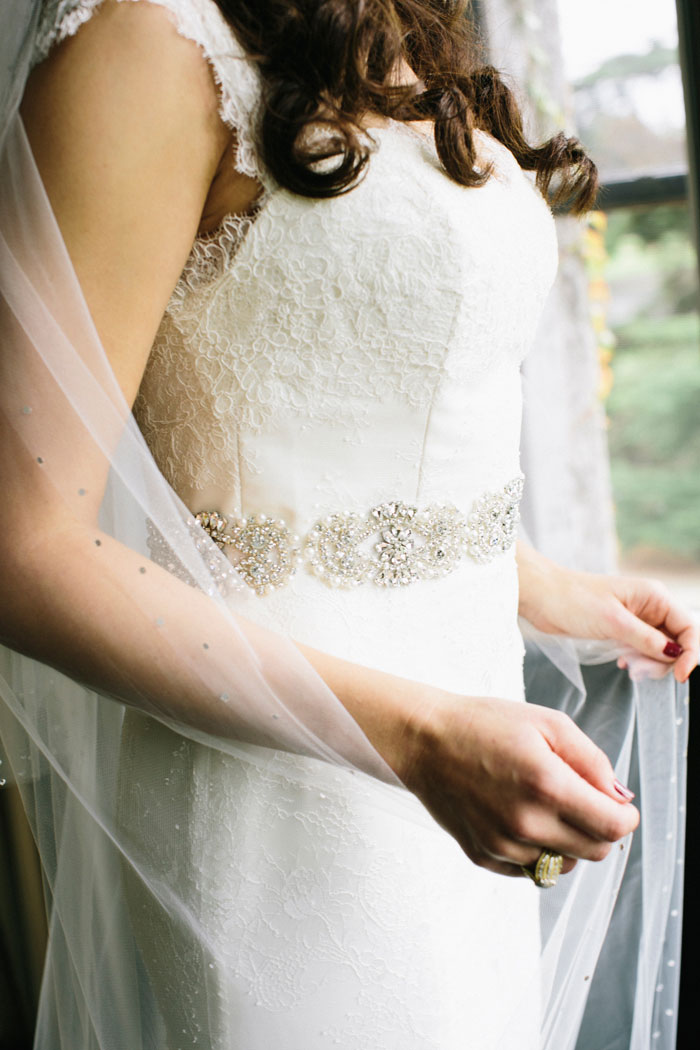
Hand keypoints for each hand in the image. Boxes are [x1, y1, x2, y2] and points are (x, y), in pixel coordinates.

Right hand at [401, 693, 638, 876]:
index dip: (626, 817)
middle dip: (600, 829)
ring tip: (544, 805)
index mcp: (547, 786)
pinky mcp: (484, 856)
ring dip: (568, 841)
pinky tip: (519, 816)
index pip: (613, 828)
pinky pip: (530, 869)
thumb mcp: (548, 723)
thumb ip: (592, 760)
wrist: (425, 740)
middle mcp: (526, 823)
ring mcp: (503, 845)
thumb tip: (619, 797)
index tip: (620, 806)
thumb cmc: (485, 724)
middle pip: (595, 851)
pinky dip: (536, 849)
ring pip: (565, 864)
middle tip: (583, 801)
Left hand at [517, 544, 698, 683]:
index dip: (690, 653)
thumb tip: (675, 653)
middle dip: (664, 661)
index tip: (679, 676)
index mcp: (654, 596)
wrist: (541, 596)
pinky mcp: (622, 629)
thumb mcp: (613, 622)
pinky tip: (623, 664)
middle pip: (677, 641)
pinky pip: (642, 649)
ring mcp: (637, 618)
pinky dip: (638, 661)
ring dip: (649, 663)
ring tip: (628, 667)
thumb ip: (646, 639)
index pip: (689, 628)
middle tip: (638, 671)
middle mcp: (650, 606)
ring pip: (660, 649)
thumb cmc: (572, 600)